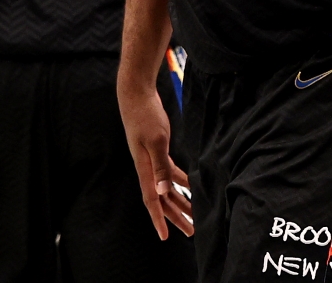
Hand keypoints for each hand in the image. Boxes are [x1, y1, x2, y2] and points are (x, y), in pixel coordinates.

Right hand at [117, 84, 193, 238]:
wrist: (136, 95)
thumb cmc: (145, 115)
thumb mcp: (156, 139)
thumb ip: (161, 165)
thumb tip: (163, 190)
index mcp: (144, 168)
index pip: (152, 200)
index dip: (159, 219)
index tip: (165, 236)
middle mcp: (147, 168)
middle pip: (162, 198)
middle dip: (176, 216)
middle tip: (190, 231)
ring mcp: (152, 160)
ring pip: (167, 187)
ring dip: (180, 200)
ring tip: (194, 214)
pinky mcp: (157, 150)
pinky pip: (170, 172)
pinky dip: (181, 181)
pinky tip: (191, 186)